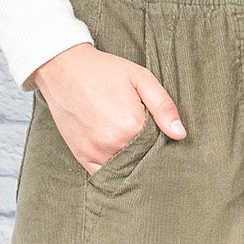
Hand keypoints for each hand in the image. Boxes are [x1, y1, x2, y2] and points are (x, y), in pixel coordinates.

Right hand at [31, 43, 184, 173]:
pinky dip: (114, 173)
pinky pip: (104, 176)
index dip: (163, 144)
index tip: (162, 138)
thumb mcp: (141, 79)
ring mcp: (96, 152)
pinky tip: (120, 163)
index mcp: (131, 126)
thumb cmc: (104, 71)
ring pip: (125, 171)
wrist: (62, 67)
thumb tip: (180, 134)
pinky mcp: (82, 156)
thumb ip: (163, 106)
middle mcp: (113, 144)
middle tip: (150, 146)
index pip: (159, 148)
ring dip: (133, 166)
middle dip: (149, 157)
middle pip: (143, 161)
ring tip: (136, 152)